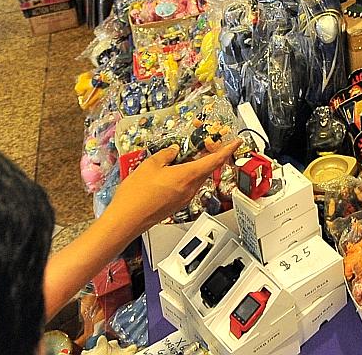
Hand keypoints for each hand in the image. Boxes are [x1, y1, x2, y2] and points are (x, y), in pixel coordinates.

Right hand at [107, 139, 241, 232]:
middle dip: (210, 153)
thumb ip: (166, 154)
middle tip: (206, 141)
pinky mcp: (175, 204)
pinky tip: (175, 169)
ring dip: (197, 164)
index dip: (228, 150)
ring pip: (198, 177)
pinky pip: (188, 186)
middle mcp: (189, 189)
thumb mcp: (150, 165)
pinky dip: (187, 174)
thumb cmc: (136, 196)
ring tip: (187, 152)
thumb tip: (174, 150)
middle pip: (208, 168)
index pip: (215, 161)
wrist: (126, 220)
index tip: (235, 142)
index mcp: (188, 176)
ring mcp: (183, 198)